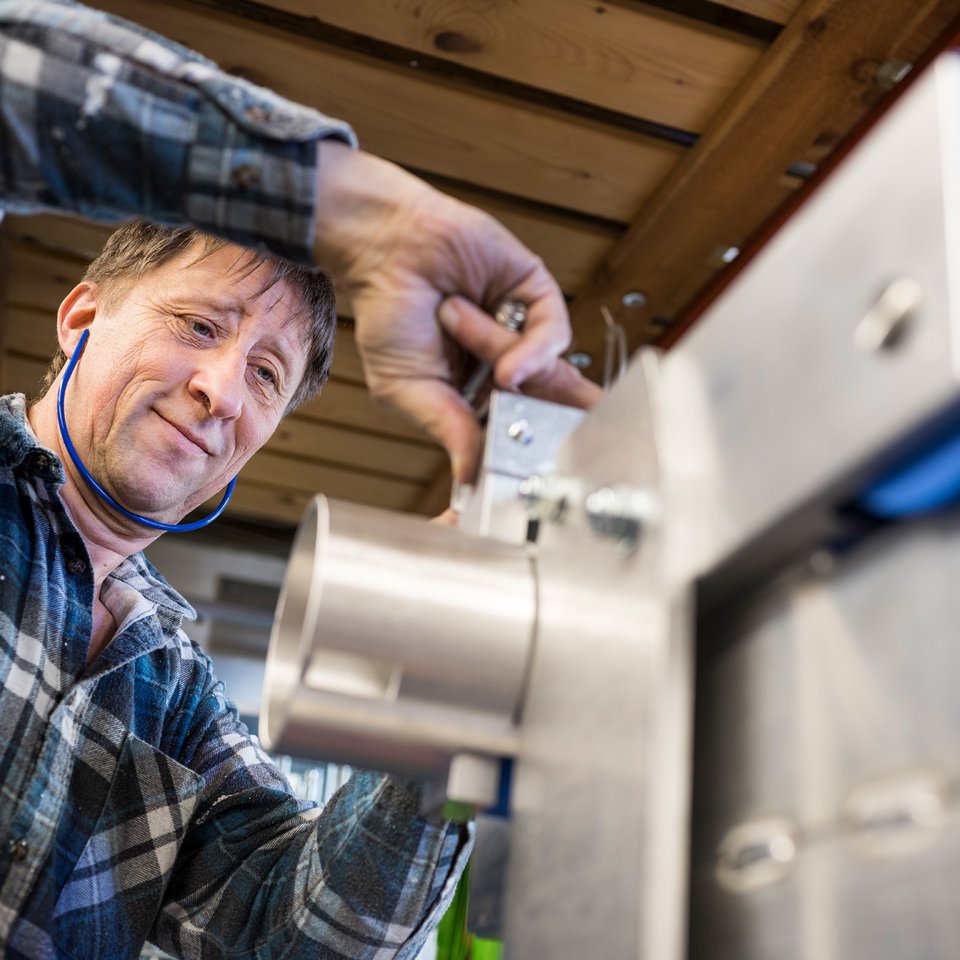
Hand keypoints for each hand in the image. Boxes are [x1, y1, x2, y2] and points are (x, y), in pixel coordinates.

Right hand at [312, 142, 600, 482]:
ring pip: (545, 369)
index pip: (516, 425)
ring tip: (453, 323)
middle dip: (561, 421)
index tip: (547, 468)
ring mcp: (523, 329)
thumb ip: (446, 428)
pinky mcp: (536, 293)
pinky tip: (505, 353)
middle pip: (550, 401)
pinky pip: (553, 331)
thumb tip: (469, 476)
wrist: (385, 246)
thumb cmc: (388, 312)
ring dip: (501, 355)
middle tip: (578, 447)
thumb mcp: (408, 387)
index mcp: (476, 392)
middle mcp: (505, 363)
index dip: (533, 444)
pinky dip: (533, 346)